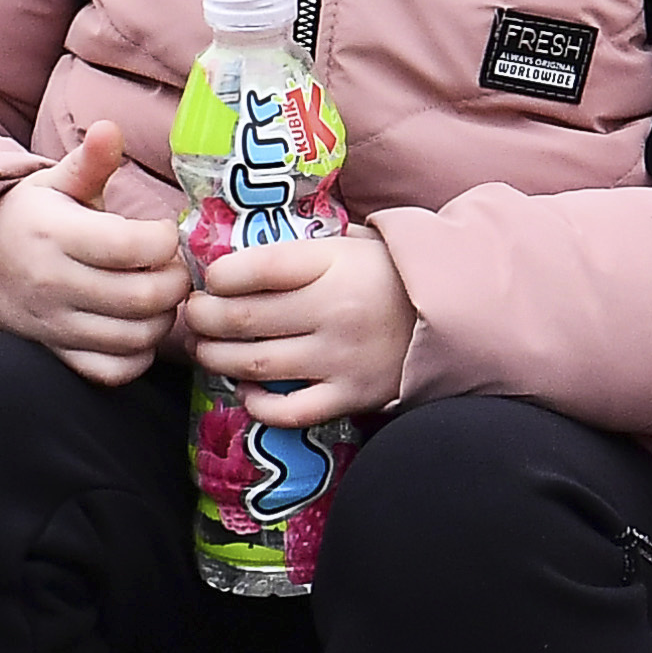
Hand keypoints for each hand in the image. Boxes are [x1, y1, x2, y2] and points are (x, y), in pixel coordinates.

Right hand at [0, 124, 186, 384]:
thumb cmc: (28, 217)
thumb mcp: (54, 182)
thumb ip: (89, 161)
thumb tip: (109, 129)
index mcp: (56, 234)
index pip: (130, 246)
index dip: (164, 240)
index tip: (165, 232)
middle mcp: (53, 284)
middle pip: (143, 297)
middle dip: (176, 282)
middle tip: (175, 267)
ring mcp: (53, 325)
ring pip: (134, 338)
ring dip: (163, 319)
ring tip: (160, 295)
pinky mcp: (55, 355)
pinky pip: (111, 372)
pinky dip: (137, 357)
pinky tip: (139, 329)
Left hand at [185, 225, 415, 427]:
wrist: (457, 314)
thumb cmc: (394, 274)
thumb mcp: (356, 242)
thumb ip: (305, 247)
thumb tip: (242, 250)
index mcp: (335, 264)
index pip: (259, 266)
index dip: (220, 274)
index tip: (209, 278)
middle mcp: (333, 312)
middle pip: (244, 317)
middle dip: (204, 317)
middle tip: (194, 314)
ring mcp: (341, 358)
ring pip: (255, 363)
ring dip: (216, 357)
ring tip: (206, 349)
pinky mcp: (351, 395)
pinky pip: (290, 410)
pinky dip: (258, 404)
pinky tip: (246, 390)